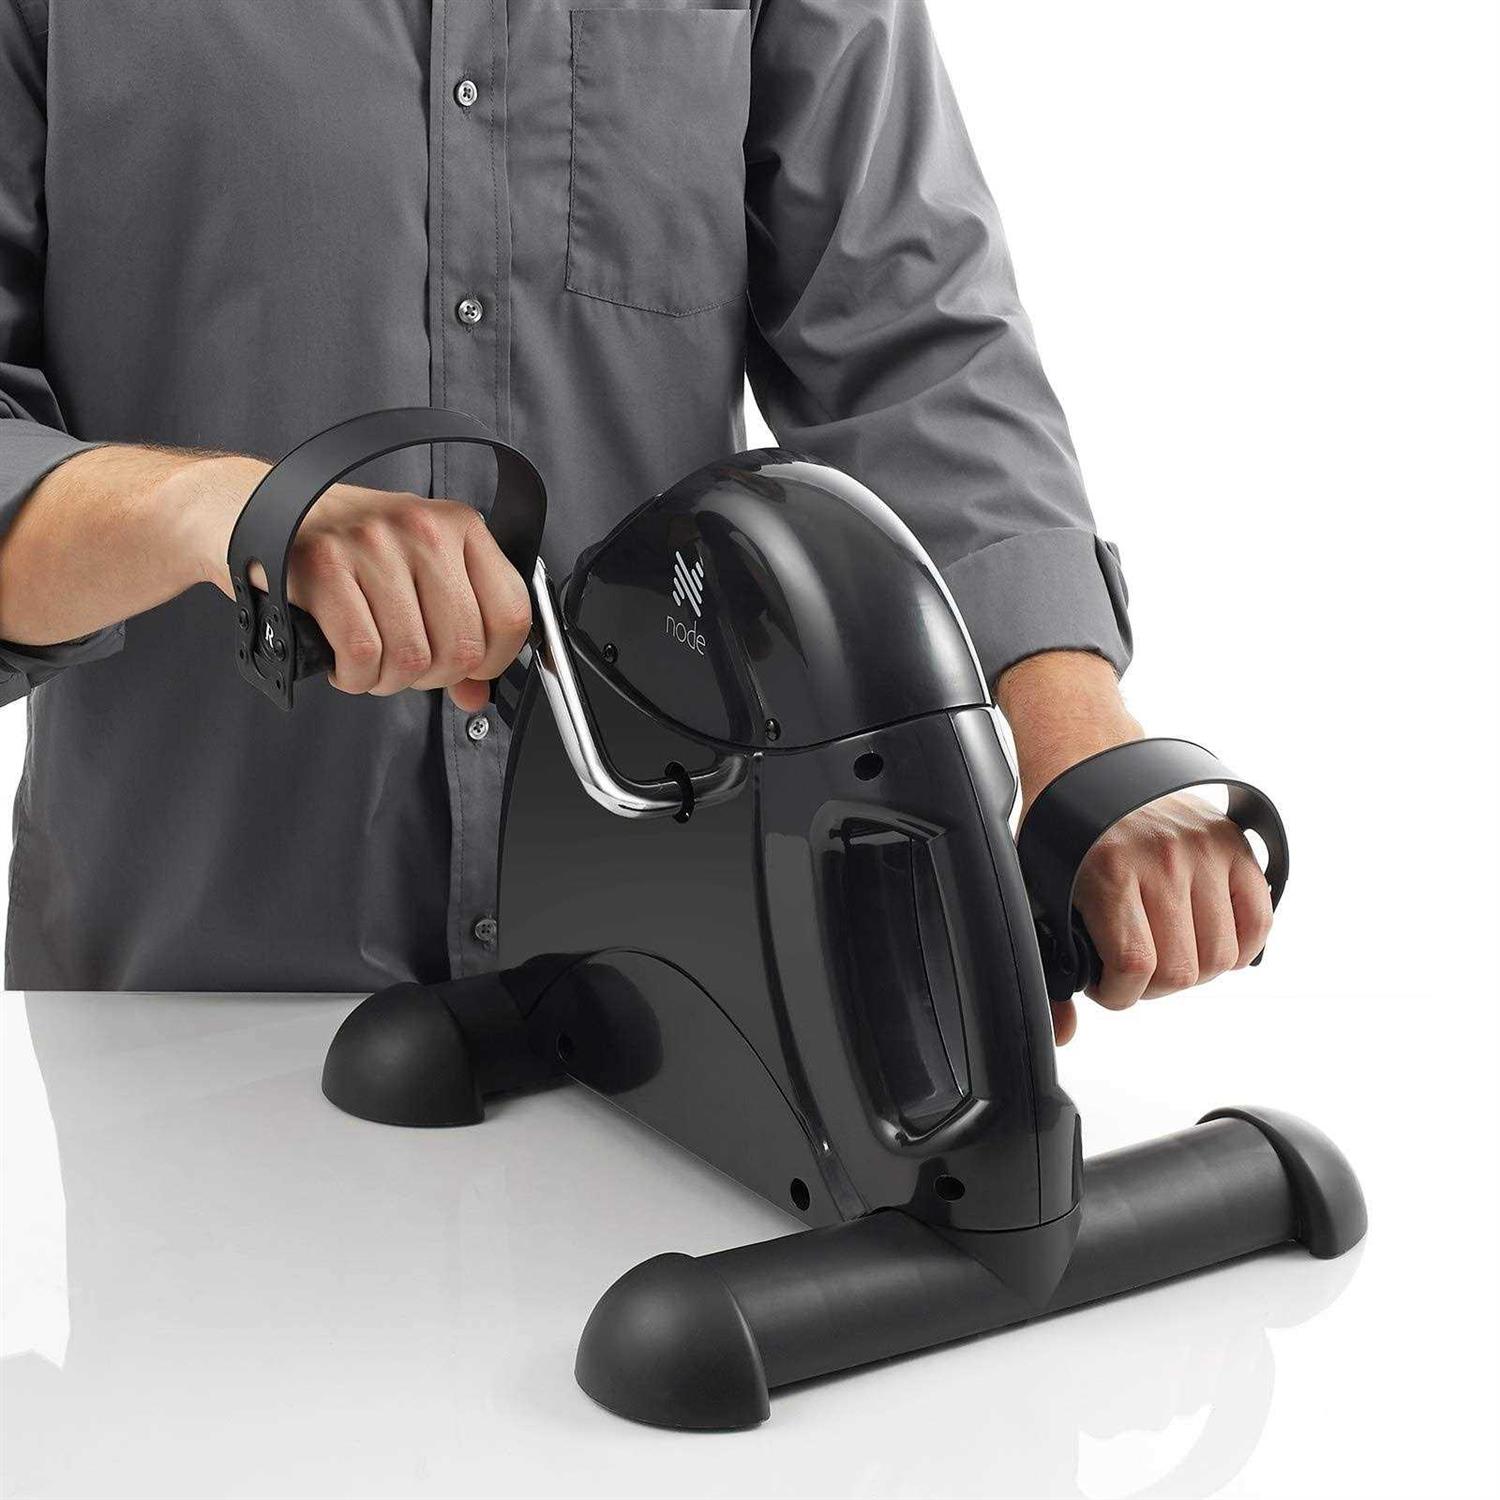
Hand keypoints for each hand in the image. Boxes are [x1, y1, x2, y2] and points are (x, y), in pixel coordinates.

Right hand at [188, 455, 531, 710]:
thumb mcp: (412, 575)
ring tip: (368, 665)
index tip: (465, 669)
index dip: (492, 660)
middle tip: (403, 669)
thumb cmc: (337, 544)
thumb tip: (478, 694)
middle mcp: (423, 528)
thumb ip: (456, 632)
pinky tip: (344, 663)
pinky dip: (355, 677)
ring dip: (387, 682)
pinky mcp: (323, 564)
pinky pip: (363, 654)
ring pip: (412, 657)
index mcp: (460, 526)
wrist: (246, 506)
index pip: (513, 613)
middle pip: (461, 646)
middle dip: (431, 678)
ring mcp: (373, 542)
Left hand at [996, 652, 1272, 1044]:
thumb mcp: (1039, 889)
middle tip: (1133, 968)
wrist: (1089, 757)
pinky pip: (1258, 920)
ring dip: (1195, 970)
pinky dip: (1239, 946)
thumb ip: (1052, 966)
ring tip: (1166, 951)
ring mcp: (1204, 850)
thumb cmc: (1062, 826)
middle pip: (1184, 970)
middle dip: (1153, 986)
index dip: (1119, 994)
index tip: (1106, 983)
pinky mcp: (1234, 844)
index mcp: (1110, 872)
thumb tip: (1064, 1033)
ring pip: (1222, 955)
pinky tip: (1206, 941)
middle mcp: (1163, 859)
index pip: (1136, 967)